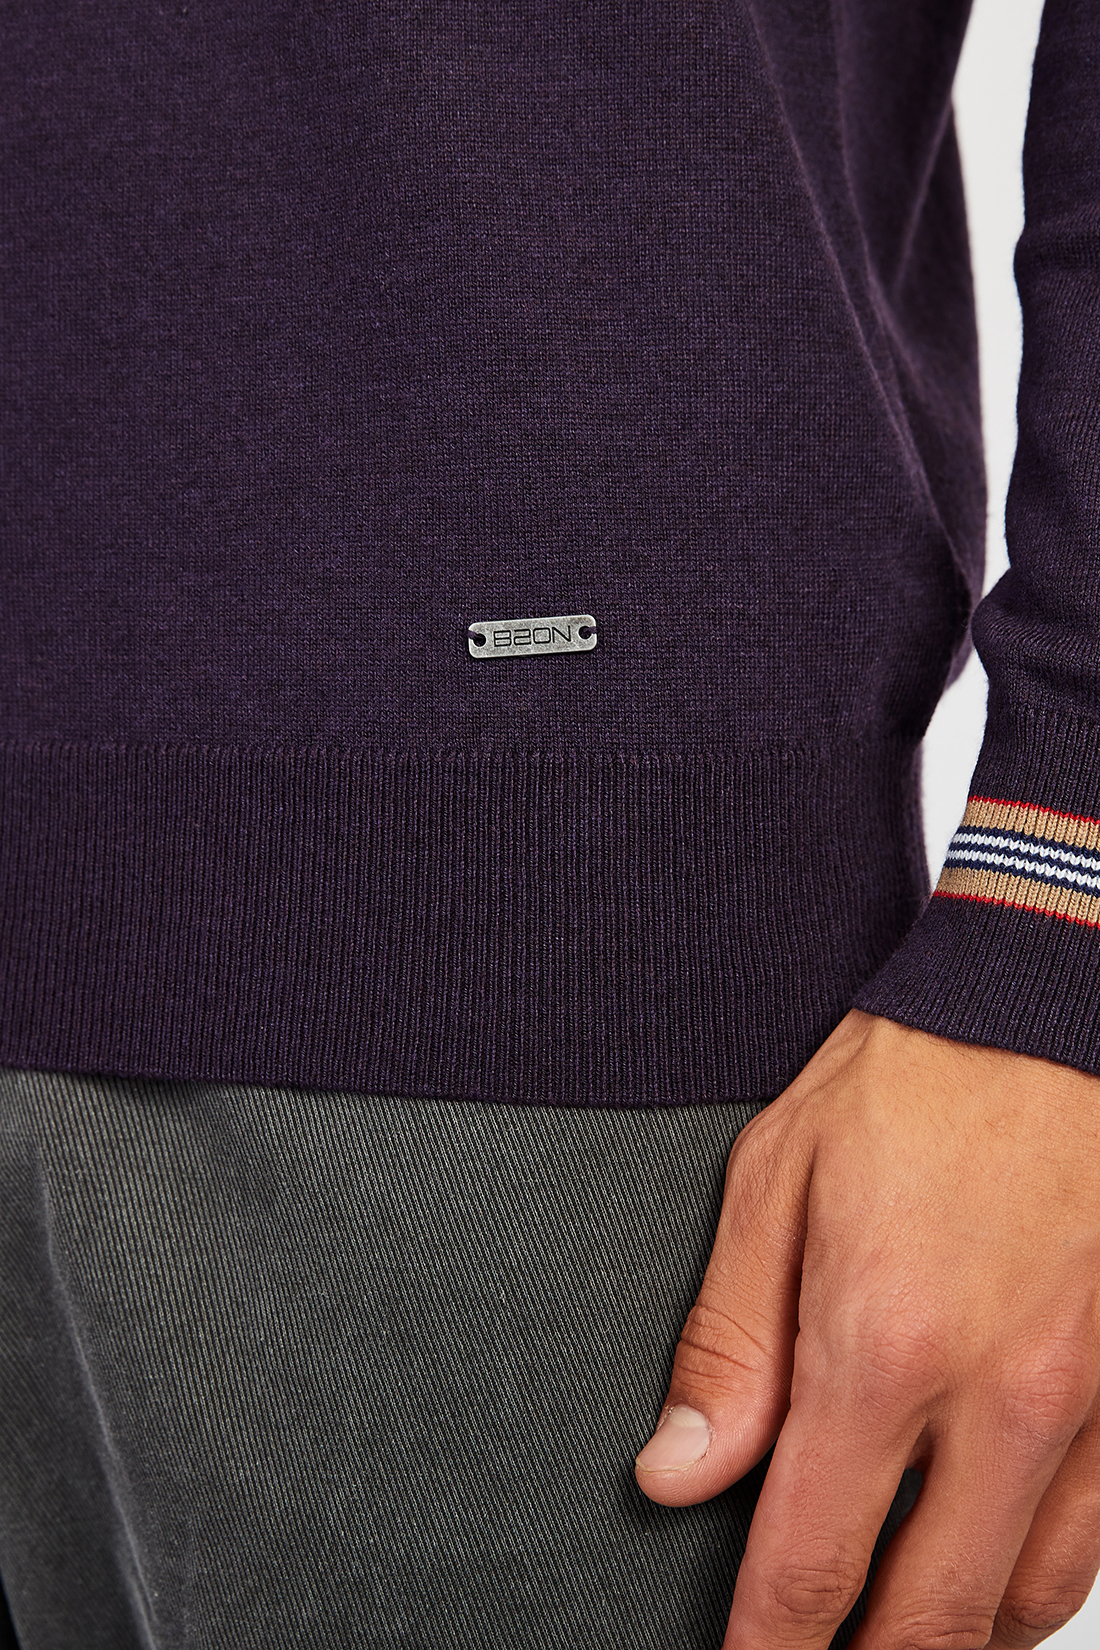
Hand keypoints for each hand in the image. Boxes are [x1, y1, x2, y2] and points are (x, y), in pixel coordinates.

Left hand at [635, 1009, 1099, 1648]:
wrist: (1048, 1006)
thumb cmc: (908, 1081)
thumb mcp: (775, 1181)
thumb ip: (729, 1343)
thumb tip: (677, 1473)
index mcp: (883, 1345)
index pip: (813, 1561)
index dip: (768, 1648)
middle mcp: (998, 1397)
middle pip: (929, 1620)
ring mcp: (1086, 1399)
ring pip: (1025, 1599)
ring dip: (954, 1641)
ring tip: (893, 1639)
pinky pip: (1096, 1536)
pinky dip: (1035, 1582)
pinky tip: (991, 1579)